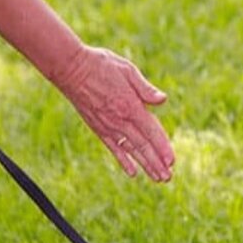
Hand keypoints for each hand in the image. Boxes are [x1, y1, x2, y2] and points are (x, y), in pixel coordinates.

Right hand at [53, 46, 173, 181]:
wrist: (69, 68)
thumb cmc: (101, 64)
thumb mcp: (127, 70)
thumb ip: (145, 89)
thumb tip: (163, 100)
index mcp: (131, 106)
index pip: (151, 131)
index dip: (162, 147)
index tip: (172, 161)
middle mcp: (120, 120)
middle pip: (143, 146)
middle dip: (157, 162)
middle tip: (168, 177)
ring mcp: (108, 126)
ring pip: (131, 150)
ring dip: (145, 165)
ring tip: (158, 178)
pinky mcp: (98, 128)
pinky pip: (113, 148)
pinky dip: (123, 161)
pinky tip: (132, 172)